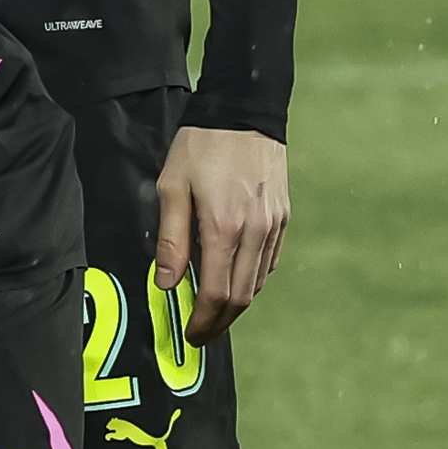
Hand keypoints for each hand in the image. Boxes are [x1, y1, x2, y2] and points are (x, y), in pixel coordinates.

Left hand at [155, 127, 288, 340]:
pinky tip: (233, 279)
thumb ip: (170, 239)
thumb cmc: (201, 147)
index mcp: (223, 227)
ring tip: (212, 311)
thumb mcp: (171, 188)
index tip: (190, 334)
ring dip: (236, 303)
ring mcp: (273, 225)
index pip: (215, 292)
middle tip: (200, 333)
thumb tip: (165, 282)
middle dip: (219, 321)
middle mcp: (254, 231)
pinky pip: (268, 262)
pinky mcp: (282, 218)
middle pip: (241, 296)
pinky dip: (251, 280)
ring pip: (258, 282)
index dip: (203, 321)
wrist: (244, 113)